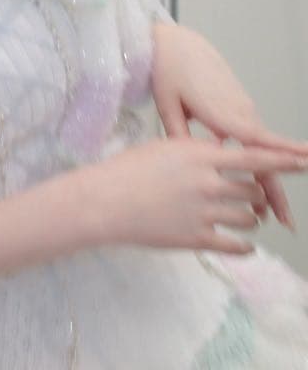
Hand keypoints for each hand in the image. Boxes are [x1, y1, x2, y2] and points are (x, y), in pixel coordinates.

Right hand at [84, 137, 307, 253]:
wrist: (106, 200)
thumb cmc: (129, 169)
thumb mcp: (165, 147)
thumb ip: (198, 151)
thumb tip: (221, 152)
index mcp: (200, 155)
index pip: (252, 156)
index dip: (282, 160)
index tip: (304, 161)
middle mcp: (207, 183)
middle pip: (253, 189)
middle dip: (256, 193)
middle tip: (251, 195)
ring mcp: (203, 212)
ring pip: (248, 218)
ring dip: (252, 218)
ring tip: (245, 217)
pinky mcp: (197, 238)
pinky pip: (235, 246)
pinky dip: (245, 247)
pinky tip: (245, 246)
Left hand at [151, 23, 307, 229]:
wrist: (174, 43)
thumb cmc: (169, 70)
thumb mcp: (168, 105)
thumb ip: (179, 135)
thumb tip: (191, 162)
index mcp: (222, 110)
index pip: (258, 139)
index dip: (282, 154)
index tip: (305, 163)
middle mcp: (239, 110)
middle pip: (265, 155)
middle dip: (275, 190)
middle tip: (284, 222)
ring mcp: (242, 107)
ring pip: (261, 149)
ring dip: (266, 179)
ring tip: (268, 211)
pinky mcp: (239, 106)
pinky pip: (253, 137)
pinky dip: (258, 160)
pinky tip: (254, 182)